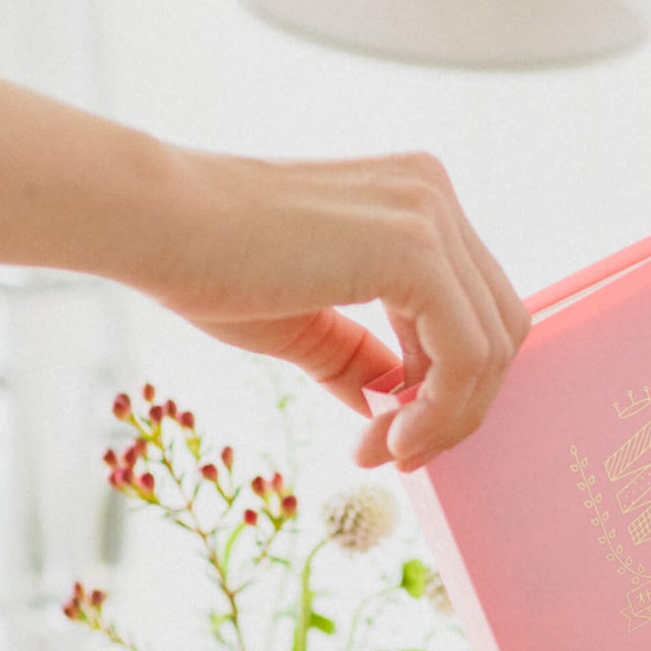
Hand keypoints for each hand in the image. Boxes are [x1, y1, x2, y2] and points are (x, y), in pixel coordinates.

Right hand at [155, 149, 528, 470]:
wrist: (151, 225)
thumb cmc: (209, 265)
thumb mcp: (309, 324)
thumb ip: (364, 360)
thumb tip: (400, 412)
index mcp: (413, 202)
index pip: (476, 309)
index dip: (453, 387)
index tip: (398, 439)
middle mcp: (432, 195)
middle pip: (500, 329)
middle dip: (459, 408)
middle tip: (399, 454)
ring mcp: (429, 215)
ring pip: (491, 347)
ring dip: (445, 419)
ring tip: (386, 451)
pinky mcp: (416, 248)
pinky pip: (466, 353)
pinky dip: (439, 410)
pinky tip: (389, 437)